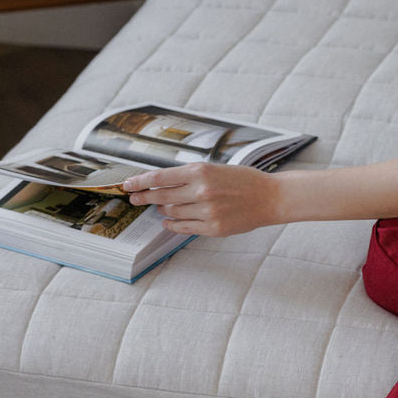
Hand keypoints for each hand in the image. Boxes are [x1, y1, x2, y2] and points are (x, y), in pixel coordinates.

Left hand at [121, 162, 281, 236]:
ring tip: (161, 206)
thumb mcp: (215, 169)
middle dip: (144, 198)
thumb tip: (161, 184)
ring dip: (163, 209)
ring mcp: (207, 211)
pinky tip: (168, 220)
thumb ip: (190, 176)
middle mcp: (201, 191)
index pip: (160, 177)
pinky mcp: (213, 228)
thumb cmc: (244, 180)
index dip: (140, 181)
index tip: (128, 185)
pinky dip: (172, 224)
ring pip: (171, 212)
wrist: (270, 197)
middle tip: (135, 199)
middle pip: (161, 196)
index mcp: (201, 171)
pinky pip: (183, 227)